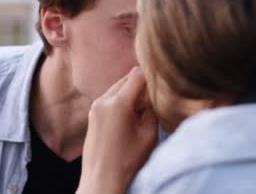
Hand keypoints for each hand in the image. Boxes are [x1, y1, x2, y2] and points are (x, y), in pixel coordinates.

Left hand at [76, 67, 157, 193]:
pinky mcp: (92, 114)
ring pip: (118, 87)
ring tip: (143, 108)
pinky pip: (110, 97)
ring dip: (131, 92)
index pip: (138, 76)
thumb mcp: (149, 135)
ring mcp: (95, 106)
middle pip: (126, 79)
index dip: (152, 76)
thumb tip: (154, 95)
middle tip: (155, 97)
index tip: (162, 82)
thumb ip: (153, 110)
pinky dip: (121, 99)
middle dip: (141, 84)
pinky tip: (131, 115)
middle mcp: (103, 100)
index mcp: (118, 104)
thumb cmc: (127, 161)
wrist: (101, 179)